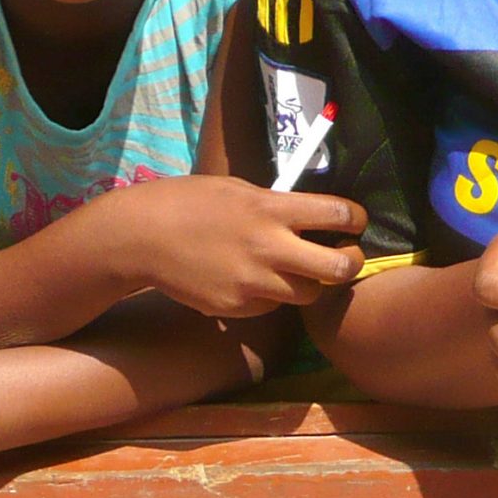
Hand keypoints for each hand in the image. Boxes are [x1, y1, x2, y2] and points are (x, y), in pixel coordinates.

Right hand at [98, 175, 365, 317]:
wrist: (140, 237)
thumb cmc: (188, 202)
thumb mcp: (238, 190)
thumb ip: (278, 205)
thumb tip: (313, 216)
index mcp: (272, 209)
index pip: (338, 214)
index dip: (356, 219)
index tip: (355, 222)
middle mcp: (269, 247)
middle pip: (340, 268)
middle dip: (352, 262)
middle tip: (346, 257)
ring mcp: (254, 282)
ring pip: (310, 294)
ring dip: (311, 283)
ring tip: (297, 270)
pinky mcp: (238, 307)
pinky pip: (273, 305)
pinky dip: (273, 295)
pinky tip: (253, 280)